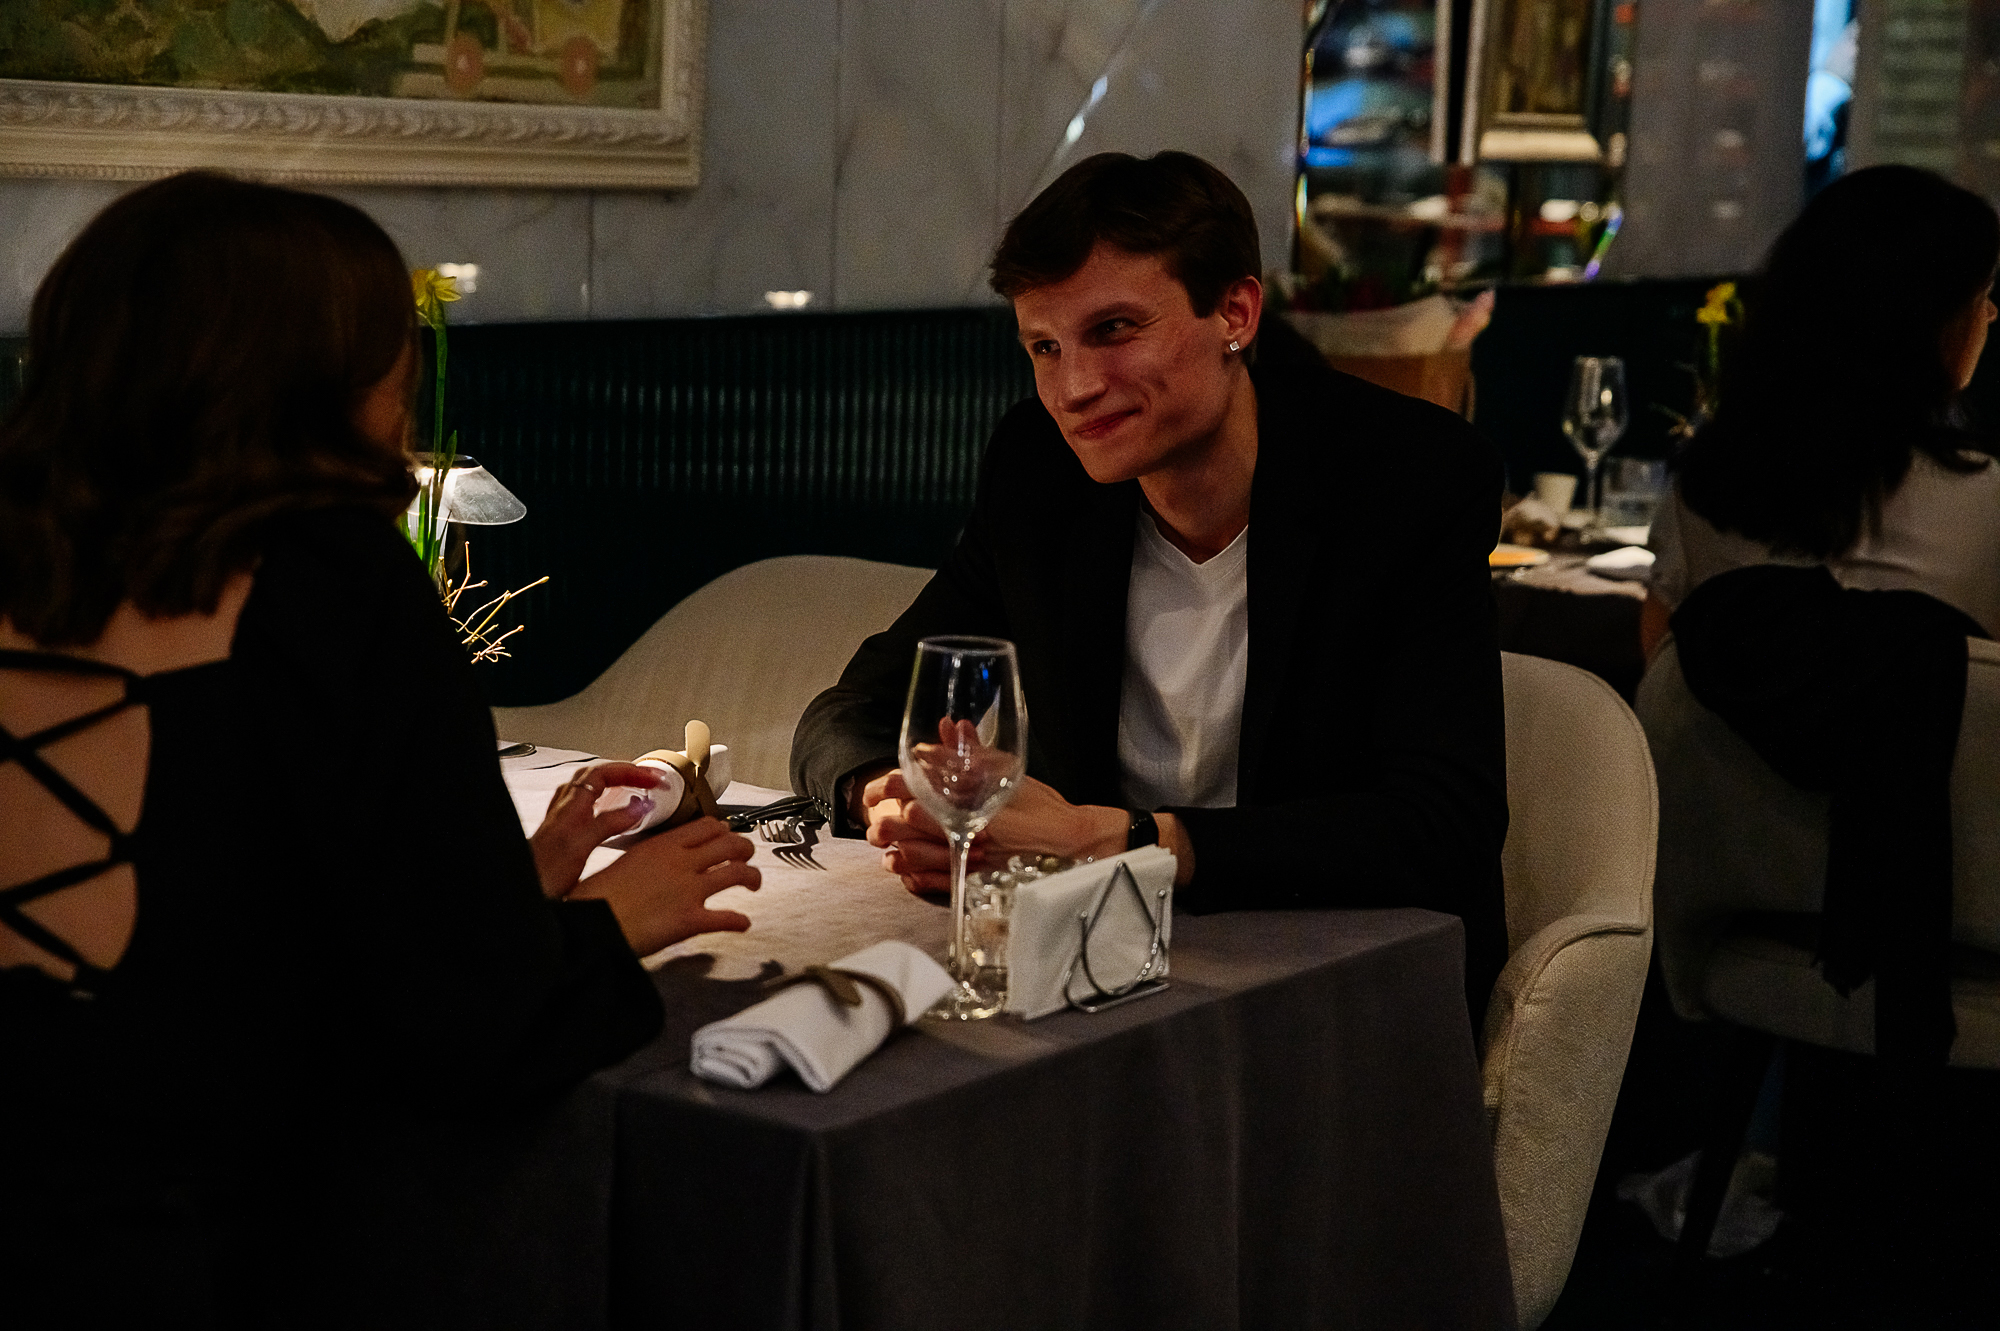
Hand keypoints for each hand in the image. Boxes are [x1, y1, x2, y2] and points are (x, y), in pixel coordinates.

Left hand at [531, 762, 669, 898]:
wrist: (525, 891)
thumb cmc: (544, 872)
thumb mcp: (581, 845)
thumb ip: (609, 823)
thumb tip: (638, 806)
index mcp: (571, 807)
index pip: (604, 773)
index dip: (631, 771)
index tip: (654, 779)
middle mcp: (565, 809)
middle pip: (597, 776)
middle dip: (626, 772)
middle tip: (649, 778)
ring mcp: (563, 821)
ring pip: (590, 790)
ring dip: (613, 783)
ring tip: (633, 786)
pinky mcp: (564, 836)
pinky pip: (586, 807)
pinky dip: (603, 803)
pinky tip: (608, 813)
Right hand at [569, 816, 760, 955]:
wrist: (592, 924)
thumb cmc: (597, 897)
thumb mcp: (623, 863)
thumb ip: (647, 859)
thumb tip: (654, 863)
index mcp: (662, 846)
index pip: (706, 826)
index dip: (722, 830)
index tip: (726, 834)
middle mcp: (681, 862)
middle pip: (730, 844)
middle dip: (745, 849)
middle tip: (746, 856)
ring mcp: (690, 890)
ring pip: (738, 873)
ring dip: (753, 877)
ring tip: (754, 884)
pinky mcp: (692, 920)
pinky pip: (728, 917)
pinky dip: (739, 921)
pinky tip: (743, 923)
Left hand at [862, 769, 1127, 894]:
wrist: (1074, 845)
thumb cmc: (1044, 809)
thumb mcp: (1010, 774)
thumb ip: (976, 752)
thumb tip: (950, 727)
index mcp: (974, 802)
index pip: (921, 790)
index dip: (893, 788)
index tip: (877, 789)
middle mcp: (968, 832)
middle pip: (912, 827)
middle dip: (888, 823)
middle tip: (874, 821)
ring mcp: (971, 860)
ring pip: (920, 858)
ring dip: (899, 852)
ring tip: (885, 849)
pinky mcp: (976, 882)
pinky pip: (938, 884)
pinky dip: (918, 878)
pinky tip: (906, 874)